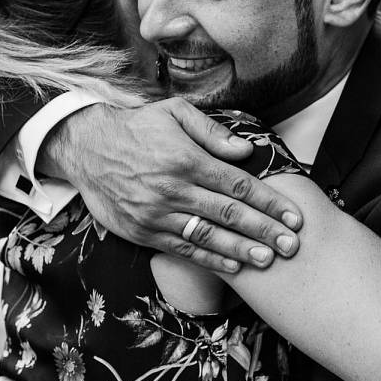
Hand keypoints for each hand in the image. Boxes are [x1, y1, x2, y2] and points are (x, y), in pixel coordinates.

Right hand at [40, 98, 302, 273]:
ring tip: (268, 260)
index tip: (294, 216)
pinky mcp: (143, 232)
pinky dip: (209, 259)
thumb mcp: (174, 114)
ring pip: (208, 236)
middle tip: (292, 245)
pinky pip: (182, 248)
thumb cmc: (137, 128)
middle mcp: (173, 189)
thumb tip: (246, 150)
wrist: (86, 148)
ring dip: (241, 251)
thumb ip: (212, 132)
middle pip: (229, 214)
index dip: (269, 202)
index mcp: (186, 159)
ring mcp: (157, 214)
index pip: (238, 184)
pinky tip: (232, 266)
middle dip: (264, 231)